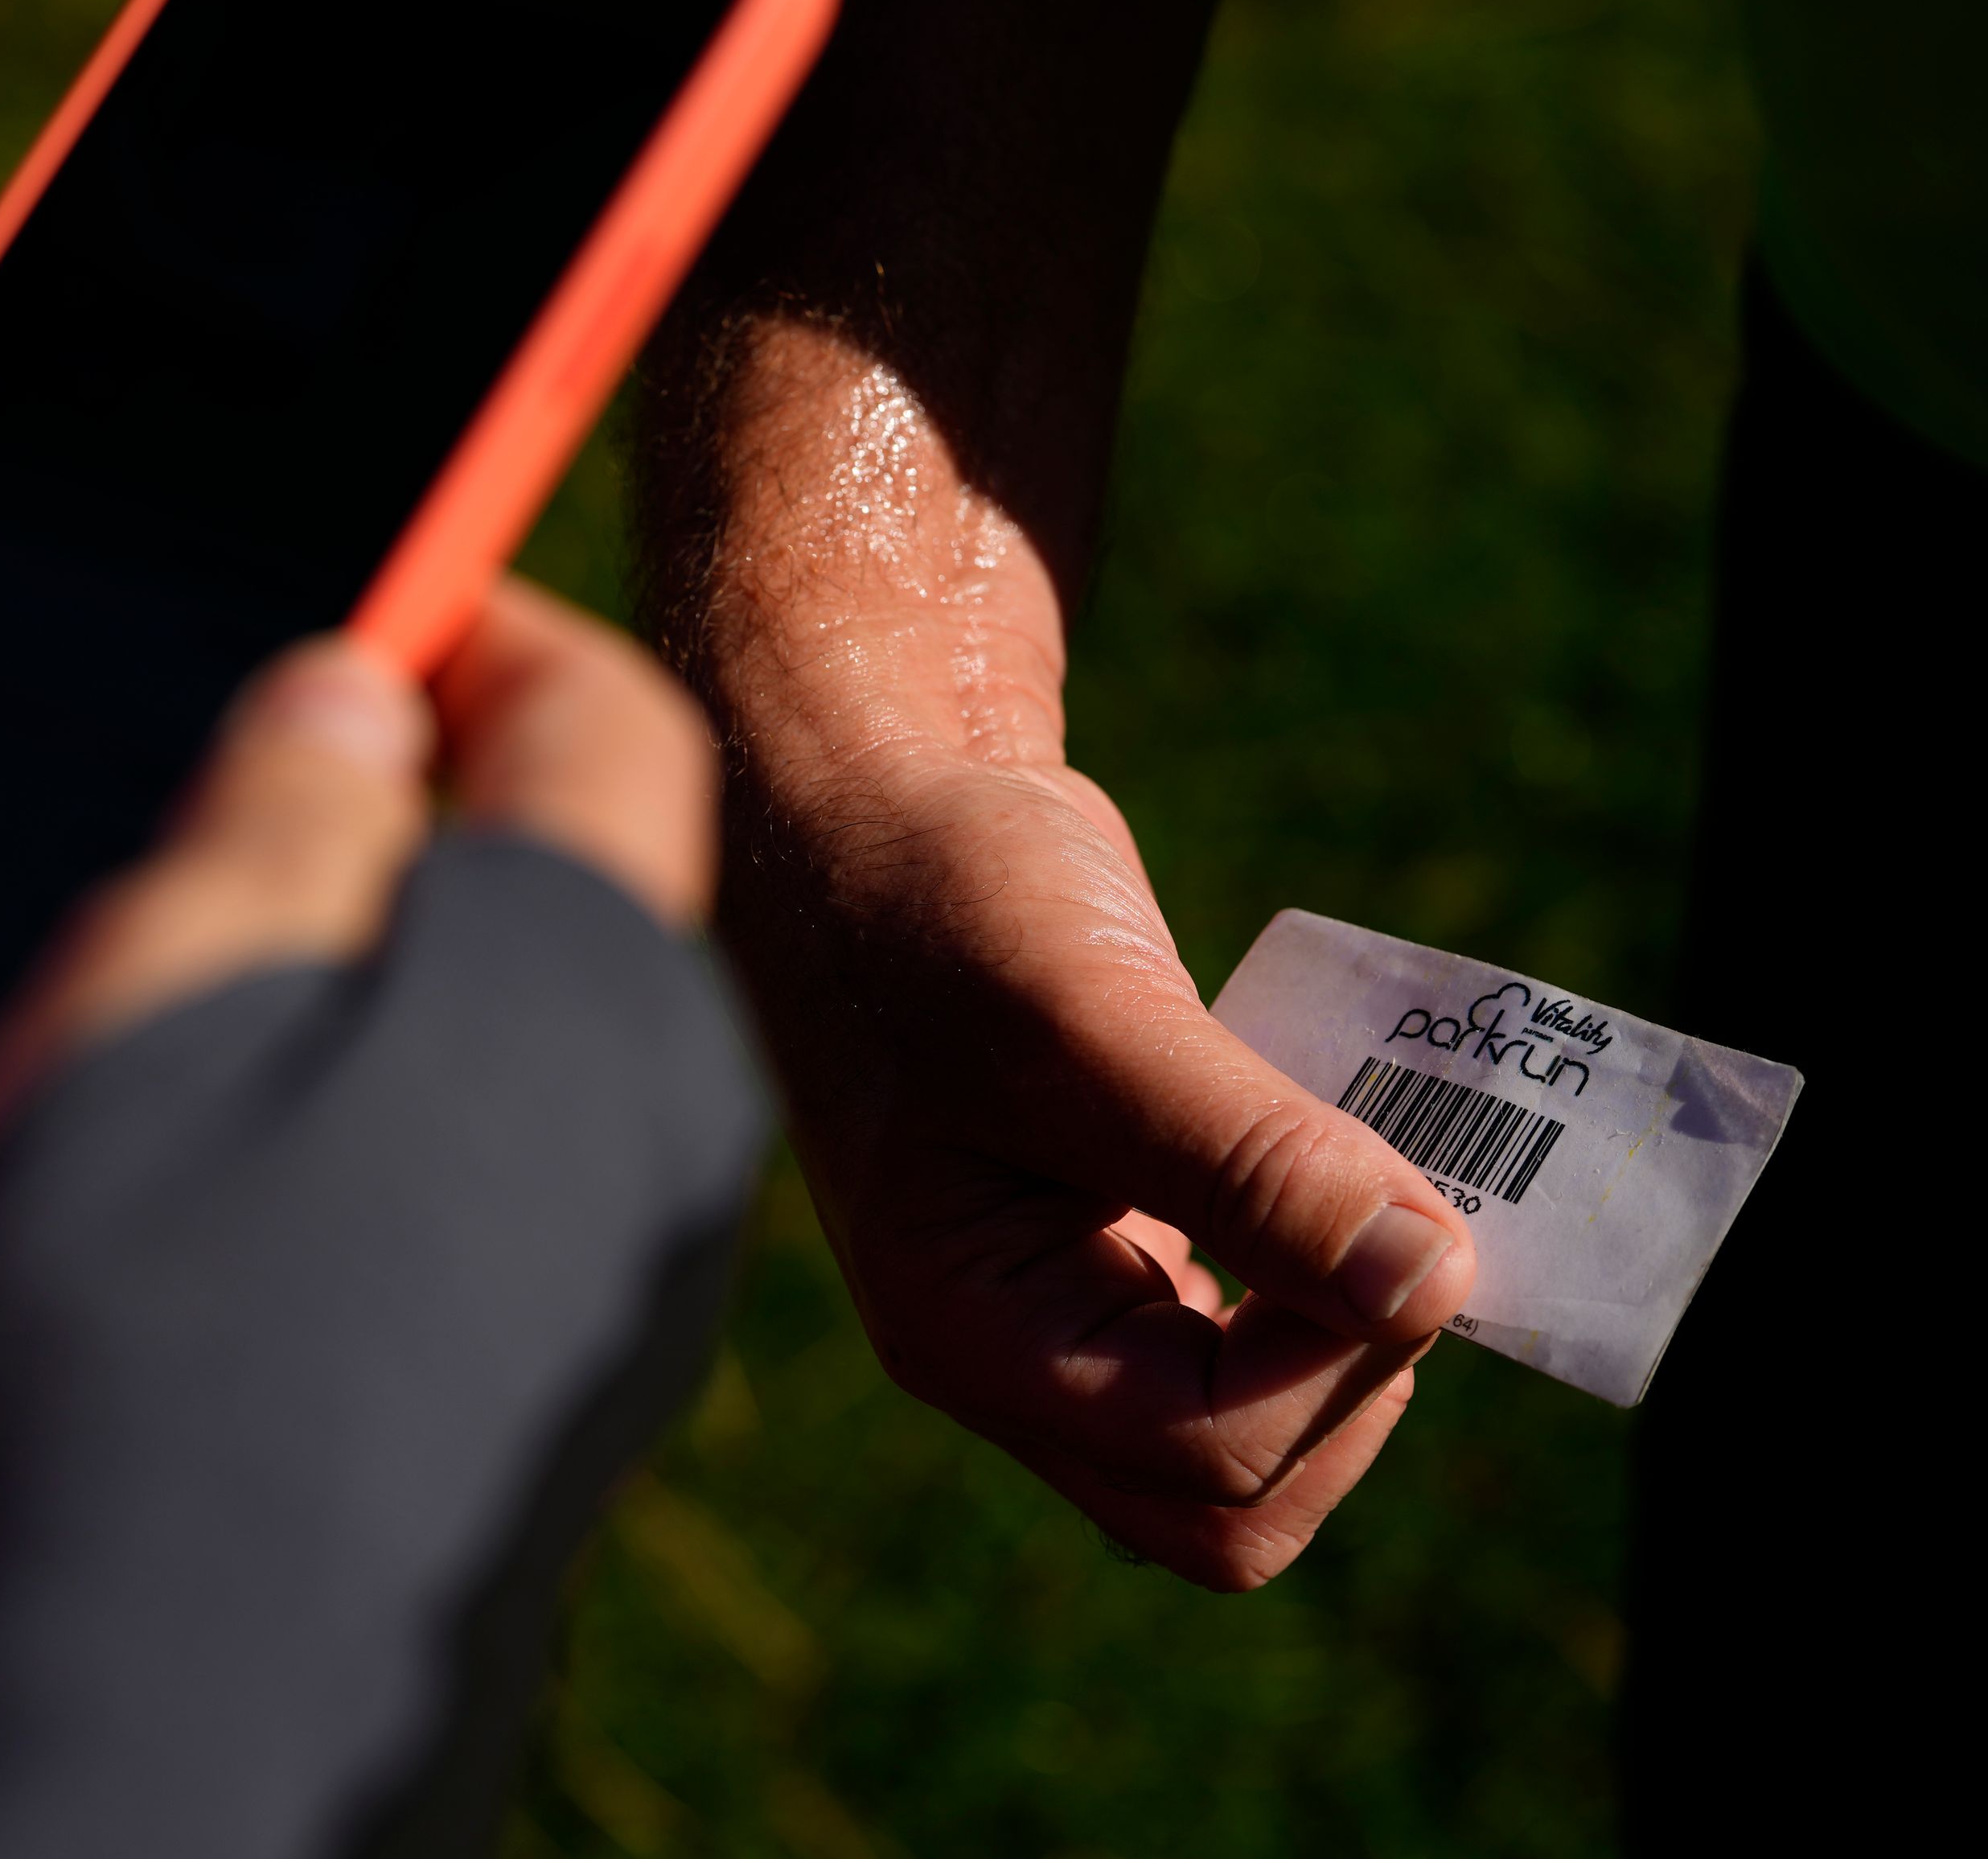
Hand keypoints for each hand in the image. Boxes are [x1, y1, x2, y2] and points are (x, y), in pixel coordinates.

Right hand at [0, 579, 717, 1351]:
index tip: (334, 581)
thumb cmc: (172, 1284)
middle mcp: (583, 1151)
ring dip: (23, 1068)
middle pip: (401, 922)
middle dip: (191, 867)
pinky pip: (198, 1260)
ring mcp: (474, 1292)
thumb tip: (354, 694)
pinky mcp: (351, 1407)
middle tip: (36, 856)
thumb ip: (290, 794)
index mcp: (593, 999)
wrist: (112, 1694)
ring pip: (249, 1103)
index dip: (459, 621)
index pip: (596, 730)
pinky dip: (20, 1221)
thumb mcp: (199, 961)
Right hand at [664, 325, 1471, 1589]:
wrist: (864, 799)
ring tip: (1376, 1187)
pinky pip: (1241, 1331)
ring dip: (1346, 1337)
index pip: (1213, 1455)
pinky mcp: (1105, 1236)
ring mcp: (1057, 1302)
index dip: (1341, 1355)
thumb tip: (1436, 1287)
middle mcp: (1013, 1350)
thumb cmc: (936, 899)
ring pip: (1246, 1435)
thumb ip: (1260, 1165)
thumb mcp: (1092, 1020)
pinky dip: (1320, 1272)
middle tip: (1397, 1222)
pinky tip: (1327, 1161)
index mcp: (973, 1332)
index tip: (1398, 1202)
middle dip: (1351, 1382)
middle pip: (1230, 1502)